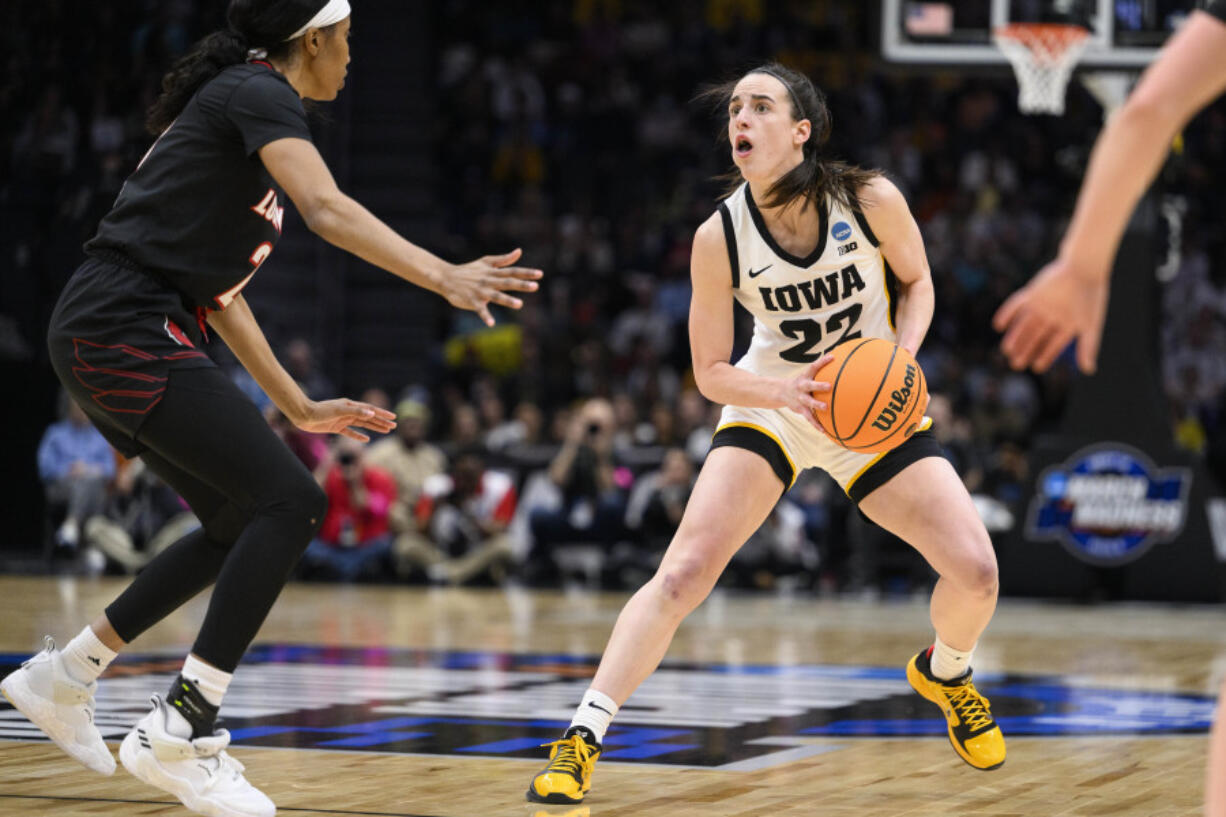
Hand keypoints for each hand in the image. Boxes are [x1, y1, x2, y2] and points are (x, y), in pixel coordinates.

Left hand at [293, 399, 396, 441]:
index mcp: (351, 405)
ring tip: (386, 431)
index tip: (393, 417)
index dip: (382, 414)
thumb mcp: (339, 410)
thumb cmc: (320, 411)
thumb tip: (371, 413)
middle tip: (394, 426)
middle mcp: (348, 411)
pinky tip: (367, 439)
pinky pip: (350, 432)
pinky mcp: (336, 427)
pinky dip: (359, 436)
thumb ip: (356, 412)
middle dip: (381, 421)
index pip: (370, 410)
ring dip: (374, 428)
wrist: (303, 416)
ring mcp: (343, 420)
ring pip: (362, 425)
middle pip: (369, 417)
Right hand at [440, 248, 542, 326]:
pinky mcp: (472, 301)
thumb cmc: (469, 270)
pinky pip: (479, 310)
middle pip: (507, 282)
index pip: (512, 271)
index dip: (526, 273)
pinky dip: (485, 316)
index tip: (540, 274)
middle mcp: (489, 281)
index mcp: (493, 272)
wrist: (447, 278)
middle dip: (521, 285)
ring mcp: (480, 291)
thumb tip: (519, 251)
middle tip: (535, 287)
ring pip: (496, 296)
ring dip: (507, 300)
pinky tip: (491, 324)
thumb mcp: (486, 262)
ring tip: (519, 305)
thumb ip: (504, 259)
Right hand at [777, 355, 832, 432]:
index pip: (813, 367)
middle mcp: (801, 386)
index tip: (832, 357)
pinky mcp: (800, 409)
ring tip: (825, 407)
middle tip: (829, 386)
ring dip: (816, 404)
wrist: (781, 392)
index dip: (822, 362)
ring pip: (808, 402)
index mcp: (805, 376)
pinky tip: (824, 430)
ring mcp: (800, 398)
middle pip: (810, 385)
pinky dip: (816, 424)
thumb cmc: (802, 381)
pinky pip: (809, 417)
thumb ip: (821, 367)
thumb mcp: (808, 374)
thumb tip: (836, 356)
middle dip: (819, 386)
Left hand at [993, 258, 1109, 373]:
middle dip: (1026, 349)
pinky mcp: (1032, 292)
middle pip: (1036, 336)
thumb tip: (1088, 371)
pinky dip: (1007, 313)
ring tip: (1007, 350)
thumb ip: (1088, 347)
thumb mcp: (1090, 325)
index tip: (1036, 368)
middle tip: (1016, 364)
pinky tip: (998, 326)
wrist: (1083, 268)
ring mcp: (1041, 304)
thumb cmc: (1090, 297)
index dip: (1046, 356)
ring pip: (1024, 323)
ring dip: (1015, 336)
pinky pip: (1016, 304)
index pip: (1054, 344)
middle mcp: (1053, 315)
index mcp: (1067, 323)